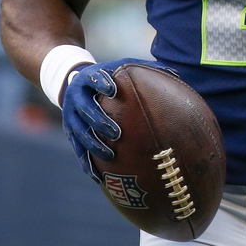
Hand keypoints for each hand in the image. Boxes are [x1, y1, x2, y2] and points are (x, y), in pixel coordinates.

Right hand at [60, 58, 172, 180]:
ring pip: (80, 132)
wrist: (73, 83)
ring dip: (94, 144)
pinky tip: (97, 177)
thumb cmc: (107, 76)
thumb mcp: (120, 68)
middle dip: (100, 121)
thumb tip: (175, 73)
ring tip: (110, 156)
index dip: (101, 83)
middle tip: (117, 133)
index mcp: (88, 79)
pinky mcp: (70, 132)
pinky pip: (78, 149)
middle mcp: (75, 97)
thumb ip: (143, 69)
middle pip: (86, 109)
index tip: (113, 89)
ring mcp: (70, 116)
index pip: (93, 79)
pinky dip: (87, 163)